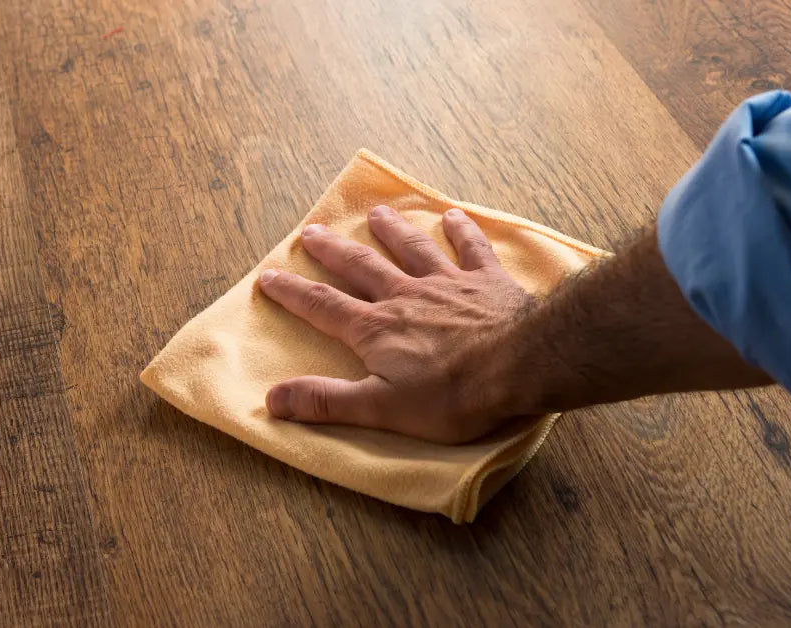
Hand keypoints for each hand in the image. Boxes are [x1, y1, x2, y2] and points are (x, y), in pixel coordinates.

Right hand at [257, 205, 533, 443]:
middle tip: (311, 232)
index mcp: (376, 329)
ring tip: (377, 213)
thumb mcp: (380, 409)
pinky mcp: (487, 281)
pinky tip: (454, 216)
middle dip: (332, 251)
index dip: (292, 292)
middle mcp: (405, 296)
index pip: (323, 306)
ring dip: (392, 230)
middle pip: (361, 267)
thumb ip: (326, 401)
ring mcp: (447, 284)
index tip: (269, 275)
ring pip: (412, 249)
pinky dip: (461, 231)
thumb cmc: (452, 395)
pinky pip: (471, 249)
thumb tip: (272, 398)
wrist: (522, 365)